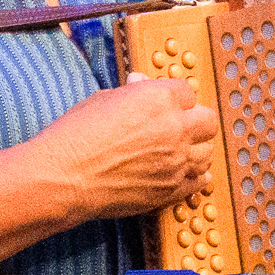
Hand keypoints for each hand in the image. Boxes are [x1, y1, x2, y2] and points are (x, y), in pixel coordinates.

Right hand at [26, 71, 215, 223]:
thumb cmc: (77, 135)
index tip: (167, 105)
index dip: (176, 98)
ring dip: (195, 150)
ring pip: (207, 153)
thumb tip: (140, 85)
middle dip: (196, 121)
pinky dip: (193, 177)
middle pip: (208, 122)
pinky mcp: (172, 190)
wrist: (66, 177)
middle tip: (181, 126)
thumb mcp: (103, 99)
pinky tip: (182, 173)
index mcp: (160, 99)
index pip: (187, 92)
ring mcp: (177, 162)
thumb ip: (131, 93)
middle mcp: (175, 129)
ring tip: (179, 151)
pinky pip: (198, 182)